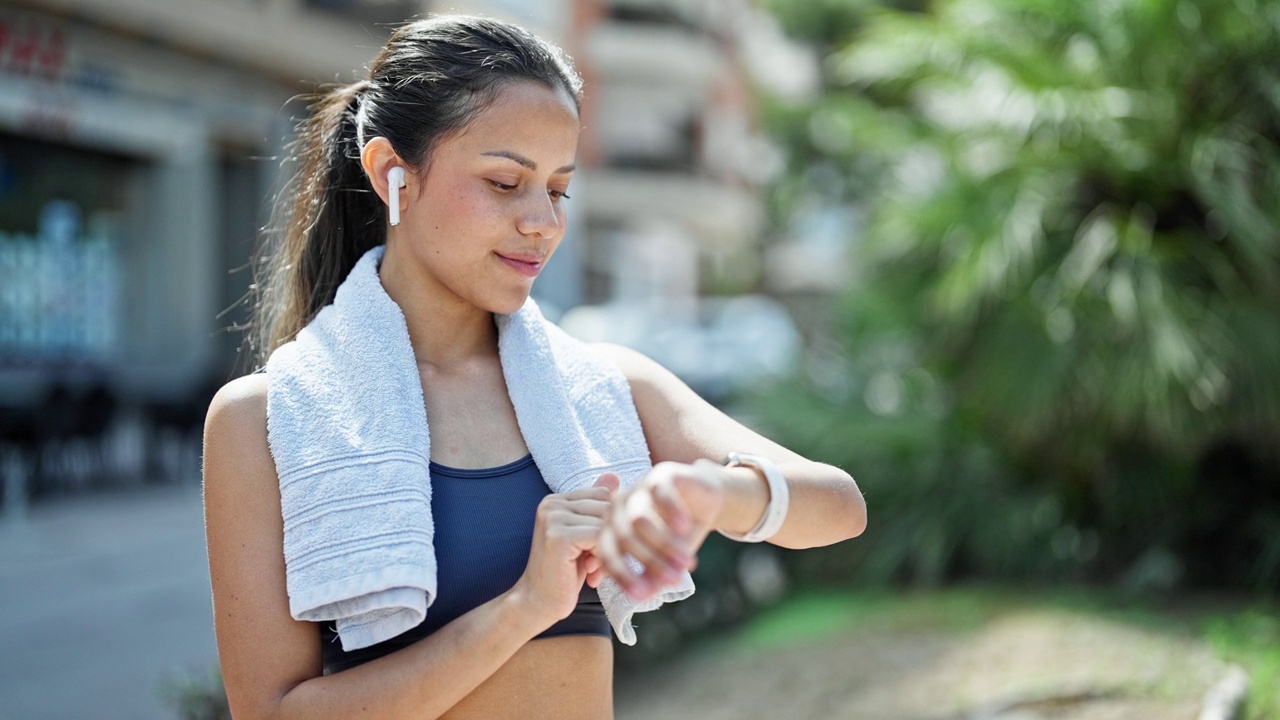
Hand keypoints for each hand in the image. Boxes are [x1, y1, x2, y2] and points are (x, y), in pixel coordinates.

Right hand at [512, 473, 619, 628]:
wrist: (537, 603)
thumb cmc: (565, 572)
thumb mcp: (584, 537)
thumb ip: (596, 508)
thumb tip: (614, 476)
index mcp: (557, 499)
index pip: (604, 496)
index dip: (611, 523)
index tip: (602, 548)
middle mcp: (552, 502)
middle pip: (607, 508)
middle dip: (613, 537)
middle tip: (601, 565)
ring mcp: (553, 517)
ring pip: (606, 522)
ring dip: (610, 549)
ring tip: (595, 570)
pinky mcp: (558, 536)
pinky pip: (600, 537)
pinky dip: (604, 558)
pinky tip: (592, 575)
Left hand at [594, 460, 725, 601]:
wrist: (703, 499)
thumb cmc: (678, 532)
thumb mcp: (667, 558)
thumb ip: (652, 575)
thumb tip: (640, 598)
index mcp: (612, 527)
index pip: (608, 553)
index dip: (623, 576)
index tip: (640, 596)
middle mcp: (619, 506)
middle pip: (624, 538)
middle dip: (650, 562)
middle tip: (673, 580)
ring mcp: (638, 488)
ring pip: (640, 519)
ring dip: (663, 543)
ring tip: (686, 561)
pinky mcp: (660, 474)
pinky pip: (660, 494)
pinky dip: (672, 512)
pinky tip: (685, 527)